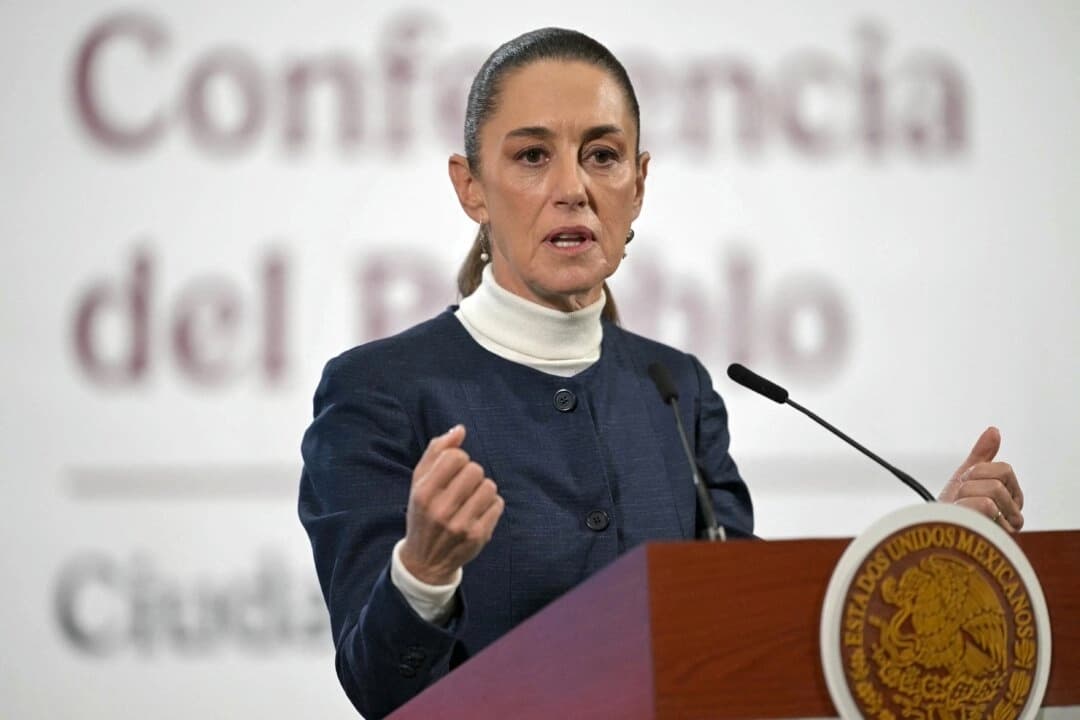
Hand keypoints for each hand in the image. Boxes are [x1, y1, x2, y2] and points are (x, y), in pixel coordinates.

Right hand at [400, 425, 504, 584]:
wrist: (425, 561)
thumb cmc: (423, 513)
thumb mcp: (418, 482)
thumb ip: (436, 452)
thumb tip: (460, 430)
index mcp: (423, 493)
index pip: (455, 457)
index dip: (458, 459)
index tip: (452, 472)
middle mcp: (441, 510)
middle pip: (475, 470)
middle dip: (471, 474)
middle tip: (462, 487)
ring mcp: (461, 525)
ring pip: (489, 486)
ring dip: (482, 489)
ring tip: (470, 499)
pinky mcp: (479, 537)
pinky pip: (498, 504)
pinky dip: (491, 505)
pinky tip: (477, 512)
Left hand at [938, 426, 1023, 531]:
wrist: (930, 534)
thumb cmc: (950, 509)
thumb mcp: (965, 477)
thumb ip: (982, 455)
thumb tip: (994, 430)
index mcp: (1010, 500)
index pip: (1004, 469)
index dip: (977, 473)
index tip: (965, 485)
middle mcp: (1012, 517)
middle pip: (998, 480)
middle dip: (970, 485)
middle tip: (961, 500)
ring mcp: (1004, 530)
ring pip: (992, 491)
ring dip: (965, 498)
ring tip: (961, 512)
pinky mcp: (993, 539)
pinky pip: (984, 505)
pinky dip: (965, 508)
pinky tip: (962, 520)